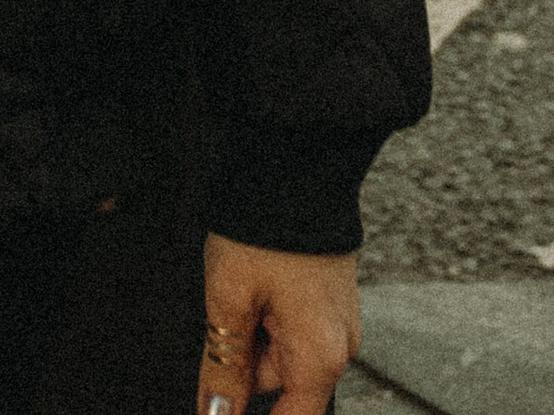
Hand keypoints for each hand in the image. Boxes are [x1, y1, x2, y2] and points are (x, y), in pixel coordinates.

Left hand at [197, 241, 359, 414]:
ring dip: (251, 333)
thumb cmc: (265, 229)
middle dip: (242, 362)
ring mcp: (336, 322)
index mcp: (320, 358)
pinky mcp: (328, 300)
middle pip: (280, 386)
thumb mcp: (229, 300)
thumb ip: (223, 367)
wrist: (297, 164)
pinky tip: (251, 281)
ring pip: (281, 353)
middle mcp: (338, 347)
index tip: (216, 405)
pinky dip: (264, 314)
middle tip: (223, 313)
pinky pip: (292, 326)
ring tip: (237, 287)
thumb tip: (214, 412)